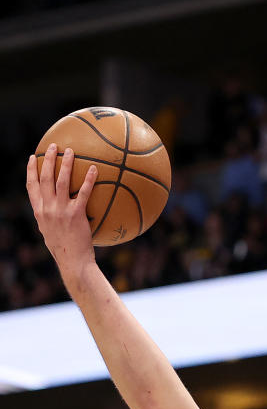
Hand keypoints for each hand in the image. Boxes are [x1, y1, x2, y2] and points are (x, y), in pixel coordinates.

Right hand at [26, 144, 98, 273]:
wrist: (72, 261)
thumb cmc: (66, 249)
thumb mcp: (52, 232)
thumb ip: (52, 218)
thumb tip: (59, 211)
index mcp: (39, 212)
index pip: (31, 187)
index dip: (31, 171)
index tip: (32, 158)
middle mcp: (46, 209)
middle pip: (44, 179)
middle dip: (46, 160)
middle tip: (52, 147)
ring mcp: (60, 211)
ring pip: (60, 181)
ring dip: (65, 164)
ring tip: (70, 151)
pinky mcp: (75, 214)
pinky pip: (82, 193)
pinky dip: (88, 179)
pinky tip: (94, 169)